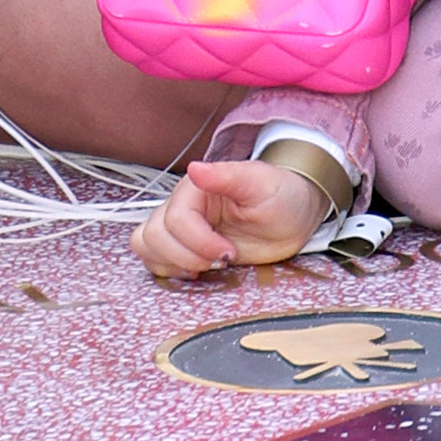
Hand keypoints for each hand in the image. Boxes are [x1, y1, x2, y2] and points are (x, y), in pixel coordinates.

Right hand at [136, 157, 330, 282]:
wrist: (294, 215)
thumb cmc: (280, 195)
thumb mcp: (261, 183)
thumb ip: (227, 175)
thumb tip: (194, 168)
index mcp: (196, 188)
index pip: (175, 219)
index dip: (199, 242)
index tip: (229, 252)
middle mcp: (183, 206)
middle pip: (154, 234)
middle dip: (185, 256)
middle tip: (220, 260)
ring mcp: (182, 230)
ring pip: (146, 246)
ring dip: (172, 263)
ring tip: (204, 267)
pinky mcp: (187, 249)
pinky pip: (156, 260)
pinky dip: (169, 271)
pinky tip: (197, 272)